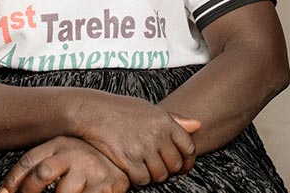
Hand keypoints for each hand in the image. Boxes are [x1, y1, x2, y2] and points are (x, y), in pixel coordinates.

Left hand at [0, 137, 128, 192]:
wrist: (127, 149)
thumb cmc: (87, 161)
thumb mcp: (63, 155)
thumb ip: (42, 165)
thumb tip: (7, 190)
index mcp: (59, 144)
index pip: (29, 162)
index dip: (12, 181)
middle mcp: (74, 152)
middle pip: (42, 173)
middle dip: (29, 192)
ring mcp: (91, 168)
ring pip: (62, 192)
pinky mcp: (106, 185)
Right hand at [71, 92, 199, 186]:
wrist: (92, 111)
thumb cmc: (120, 110)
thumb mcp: (149, 109)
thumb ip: (174, 119)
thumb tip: (197, 125)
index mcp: (165, 121)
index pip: (188, 147)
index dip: (188, 160)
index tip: (183, 166)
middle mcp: (157, 135)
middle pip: (175, 164)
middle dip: (170, 170)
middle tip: (161, 169)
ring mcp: (143, 148)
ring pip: (160, 175)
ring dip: (154, 176)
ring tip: (145, 169)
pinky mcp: (128, 160)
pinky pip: (142, 180)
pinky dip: (139, 180)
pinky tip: (133, 171)